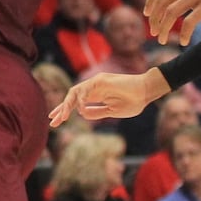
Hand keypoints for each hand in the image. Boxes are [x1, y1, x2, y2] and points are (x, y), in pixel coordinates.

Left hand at [50, 68, 168, 124]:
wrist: (147, 92)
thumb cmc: (133, 102)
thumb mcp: (112, 111)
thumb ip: (97, 112)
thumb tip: (81, 114)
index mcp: (96, 96)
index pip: (75, 102)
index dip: (64, 110)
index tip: (55, 120)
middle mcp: (93, 88)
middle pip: (71, 97)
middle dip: (61, 109)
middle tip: (53, 121)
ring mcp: (97, 83)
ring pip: (75, 91)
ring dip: (67, 104)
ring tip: (62, 117)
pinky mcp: (101, 80)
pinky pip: (86, 89)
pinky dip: (81, 98)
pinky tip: (80, 108)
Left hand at [144, 0, 200, 43]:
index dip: (150, 2)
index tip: (148, 14)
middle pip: (162, 2)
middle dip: (154, 20)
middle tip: (154, 33)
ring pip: (171, 13)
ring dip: (164, 29)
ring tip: (163, 40)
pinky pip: (188, 23)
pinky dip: (183, 34)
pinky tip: (184, 42)